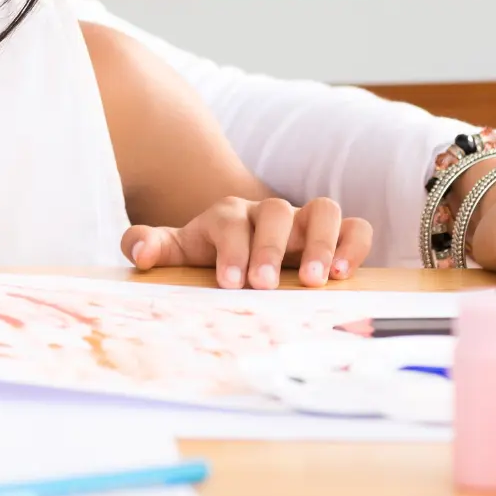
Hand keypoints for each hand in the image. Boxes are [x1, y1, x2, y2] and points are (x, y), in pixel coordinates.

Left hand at [123, 197, 373, 289]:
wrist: (242, 247)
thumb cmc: (210, 254)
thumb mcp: (177, 251)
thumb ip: (149, 246)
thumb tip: (141, 254)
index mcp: (228, 215)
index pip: (230, 221)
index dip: (231, 250)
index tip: (231, 283)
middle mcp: (269, 212)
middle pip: (276, 211)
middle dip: (271, 248)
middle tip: (265, 285)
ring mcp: (304, 220)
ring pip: (322, 210)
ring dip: (322, 243)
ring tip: (317, 281)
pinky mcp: (334, 233)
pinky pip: (354, 226)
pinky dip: (353, 244)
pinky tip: (345, 274)